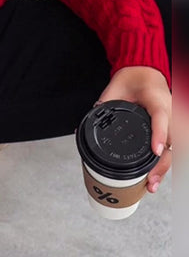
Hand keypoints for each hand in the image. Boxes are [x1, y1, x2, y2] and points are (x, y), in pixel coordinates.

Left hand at [94, 66, 171, 193]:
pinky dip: (164, 163)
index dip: (159, 135)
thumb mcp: (115, 89)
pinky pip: (172, 147)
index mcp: (155, 99)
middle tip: (149, 179)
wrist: (144, 72)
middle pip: (172, 140)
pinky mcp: (170, 128)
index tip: (155, 150)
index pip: (160, 117)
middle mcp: (168, 111)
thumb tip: (82, 126)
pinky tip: (155, 176)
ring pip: (174, 147)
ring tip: (151, 184)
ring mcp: (171, 121)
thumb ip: (103, 106)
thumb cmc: (131, 79)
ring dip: (163, 167)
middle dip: (161, 162)